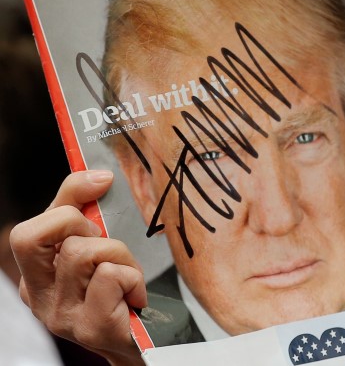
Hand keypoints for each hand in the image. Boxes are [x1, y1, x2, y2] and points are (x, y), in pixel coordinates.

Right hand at [10, 170, 146, 365]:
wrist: (141, 343)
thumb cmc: (119, 291)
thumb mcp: (98, 246)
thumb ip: (87, 210)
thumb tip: (99, 174)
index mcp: (34, 275)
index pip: (30, 228)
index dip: (68, 197)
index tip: (102, 183)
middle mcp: (37, 297)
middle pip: (33, 236)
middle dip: (79, 223)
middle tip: (104, 239)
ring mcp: (61, 315)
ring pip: (83, 252)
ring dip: (119, 254)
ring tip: (128, 274)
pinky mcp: (90, 327)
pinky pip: (110, 275)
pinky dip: (132, 277)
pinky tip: (134, 295)